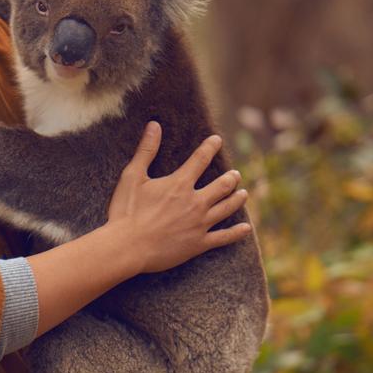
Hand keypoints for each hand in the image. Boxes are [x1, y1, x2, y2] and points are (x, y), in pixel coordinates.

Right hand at [107, 122, 251, 274]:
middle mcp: (195, 202)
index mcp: (179, 184)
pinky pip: (223, 237)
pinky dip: (236, 232)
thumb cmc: (126, 211)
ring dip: (237, 199)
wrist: (127, 247)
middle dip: (231, 178)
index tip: (217, 140)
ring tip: (244, 193)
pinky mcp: (198, 244)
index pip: (200, 159)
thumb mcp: (132, 176)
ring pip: (226, 208)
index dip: (210, 147)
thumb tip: (154, 125)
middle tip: (235, 174)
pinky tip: (246, 228)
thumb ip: (146, 150)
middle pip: (221, 186)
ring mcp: (199, 224)